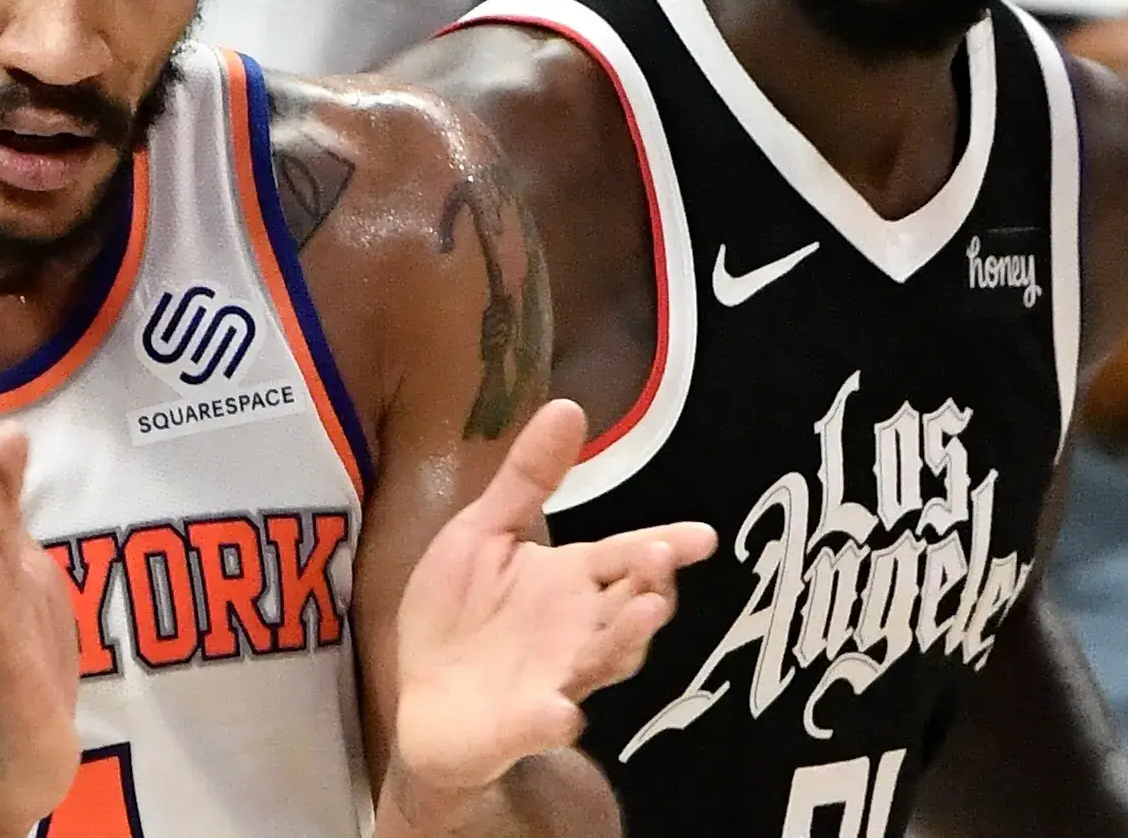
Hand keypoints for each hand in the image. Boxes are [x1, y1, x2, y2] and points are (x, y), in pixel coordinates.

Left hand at [391, 400, 717, 809]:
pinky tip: (560, 712)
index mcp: (570, 581)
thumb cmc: (463, 614)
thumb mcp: (485, 533)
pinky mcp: (521, 723)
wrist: (424, 701)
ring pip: (604, 661)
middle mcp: (577, 630)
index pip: (627, 558)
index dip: (664, 547)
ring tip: (642, 613)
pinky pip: (545, 722)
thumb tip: (570, 404)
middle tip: (657, 558)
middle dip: (648, 585)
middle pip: (629, 608)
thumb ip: (528, 479)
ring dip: (624, 640)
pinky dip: (554, 719)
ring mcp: (555, 678)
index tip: (703, 536)